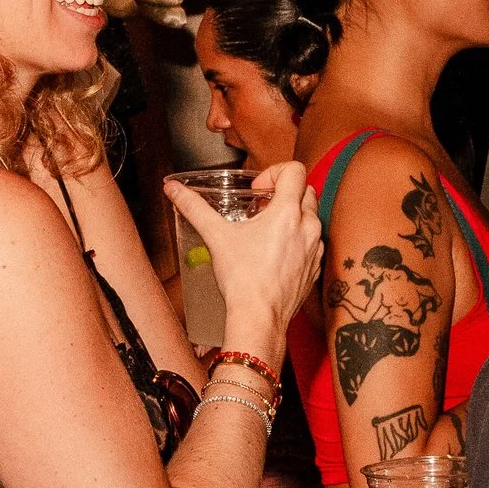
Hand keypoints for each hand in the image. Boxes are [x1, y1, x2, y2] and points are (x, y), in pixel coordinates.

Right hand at [168, 160, 322, 351]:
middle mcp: (308, 227)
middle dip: (285, 193)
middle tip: (262, 208)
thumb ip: (194, 208)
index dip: (274, 172)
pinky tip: (276, 254)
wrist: (259, 317)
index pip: (295, 170)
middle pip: (306, 190)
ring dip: (294, 216)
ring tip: (268, 231)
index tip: (258, 191)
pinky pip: (313, 244)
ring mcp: (315, 248)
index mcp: (288, 212)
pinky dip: (299, 241)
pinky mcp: (315, 268)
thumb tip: (174, 190)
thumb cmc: (243, 278)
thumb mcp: (216, 236)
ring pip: (312, 218)